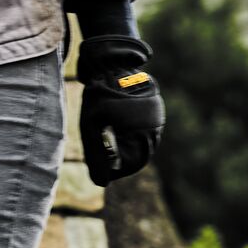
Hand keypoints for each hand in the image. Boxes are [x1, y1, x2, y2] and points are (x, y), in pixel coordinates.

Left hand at [77, 35, 165, 186]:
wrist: (112, 66)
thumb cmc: (98, 98)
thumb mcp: (90, 127)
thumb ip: (96, 155)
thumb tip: (102, 182)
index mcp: (137, 130)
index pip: (131, 164)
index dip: (116, 171)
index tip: (103, 170)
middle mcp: (152, 126)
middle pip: (141, 158)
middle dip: (124, 164)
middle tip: (106, 161)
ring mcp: (157, 118)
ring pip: (148, 147)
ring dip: (131, 152)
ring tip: (112, 147)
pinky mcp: (157, 111)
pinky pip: (150, 134)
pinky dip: (137, 140)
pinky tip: (122, 135)